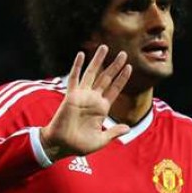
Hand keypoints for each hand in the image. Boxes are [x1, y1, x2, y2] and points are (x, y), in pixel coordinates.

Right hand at [40, 45, 131, 161]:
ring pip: (92, 74)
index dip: (122, 79)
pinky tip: (81, 54)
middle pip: (106, 78)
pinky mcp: (71, 96)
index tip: (130, 68)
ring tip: (105, 47)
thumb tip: (127, 128)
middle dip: (115, 66)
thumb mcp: (101, 140)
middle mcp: (93, 99)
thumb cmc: (79, 145)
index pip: (114, 90)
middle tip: (124, 54)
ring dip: (98, 61)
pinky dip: (77, 66)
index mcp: (102, 109)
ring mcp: (82, 96)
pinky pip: (74, 78)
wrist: (61, 145)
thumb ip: (113, 132)